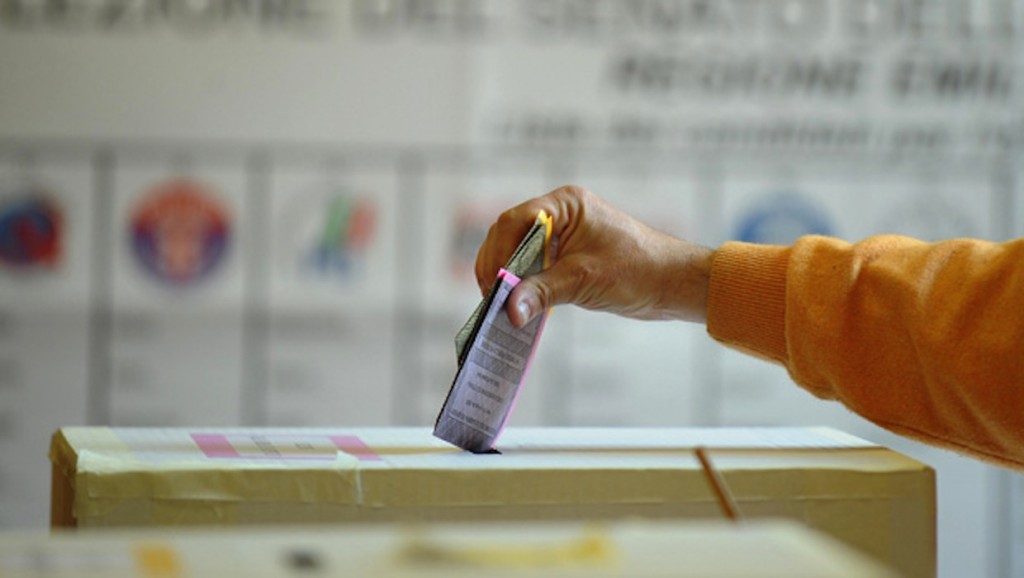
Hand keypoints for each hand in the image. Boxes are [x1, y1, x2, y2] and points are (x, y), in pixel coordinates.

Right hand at [475, 186, 714, 327]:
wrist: (673, 284)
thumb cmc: (638, 270)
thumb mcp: (584, 281)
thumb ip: (542, 292)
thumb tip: (508, 310)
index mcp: (566, 204)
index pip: (516, 221)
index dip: (499, 253)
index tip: (494, 284)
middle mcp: (561, 215)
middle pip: (510, 235)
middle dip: (498, 266)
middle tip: (491, 299)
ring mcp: (563, 236)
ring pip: (518, 252)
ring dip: (508, 278)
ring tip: (500, 306)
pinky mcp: (568, 257)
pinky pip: (534, 267)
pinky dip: (523, 285)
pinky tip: (518, 305)